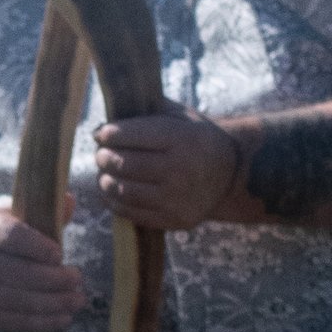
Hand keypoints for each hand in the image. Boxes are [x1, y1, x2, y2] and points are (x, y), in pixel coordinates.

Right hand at [0, 205, 85, 331]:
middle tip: (77, 278)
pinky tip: (63, 317)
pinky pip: (14, 321)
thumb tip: (68, 201)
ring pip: (19, 299)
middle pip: (18, 271)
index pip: (10, 235)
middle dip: (53, 278)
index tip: (58, 254)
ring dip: (54, 302)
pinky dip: (42, 321)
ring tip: (77, 300)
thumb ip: (42, 212)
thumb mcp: (12, 218)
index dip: (36, 246)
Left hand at [92, 109, 239, 230]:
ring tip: (105, 172)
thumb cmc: (197, 140)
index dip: (110, 134)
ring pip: (124, 190)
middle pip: (124, 164)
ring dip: (105, 180)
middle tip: (101, 154)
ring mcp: (176, 199)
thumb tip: (103, 125)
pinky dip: (114, 201)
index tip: (101, 134)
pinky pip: (131, 213)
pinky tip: (112, 190)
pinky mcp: (173, 220)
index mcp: (183, 139)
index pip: (133, 135)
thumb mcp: (182, 117)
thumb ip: (148, 112)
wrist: (230, 176)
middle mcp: (181, 170)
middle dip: (104, 157)